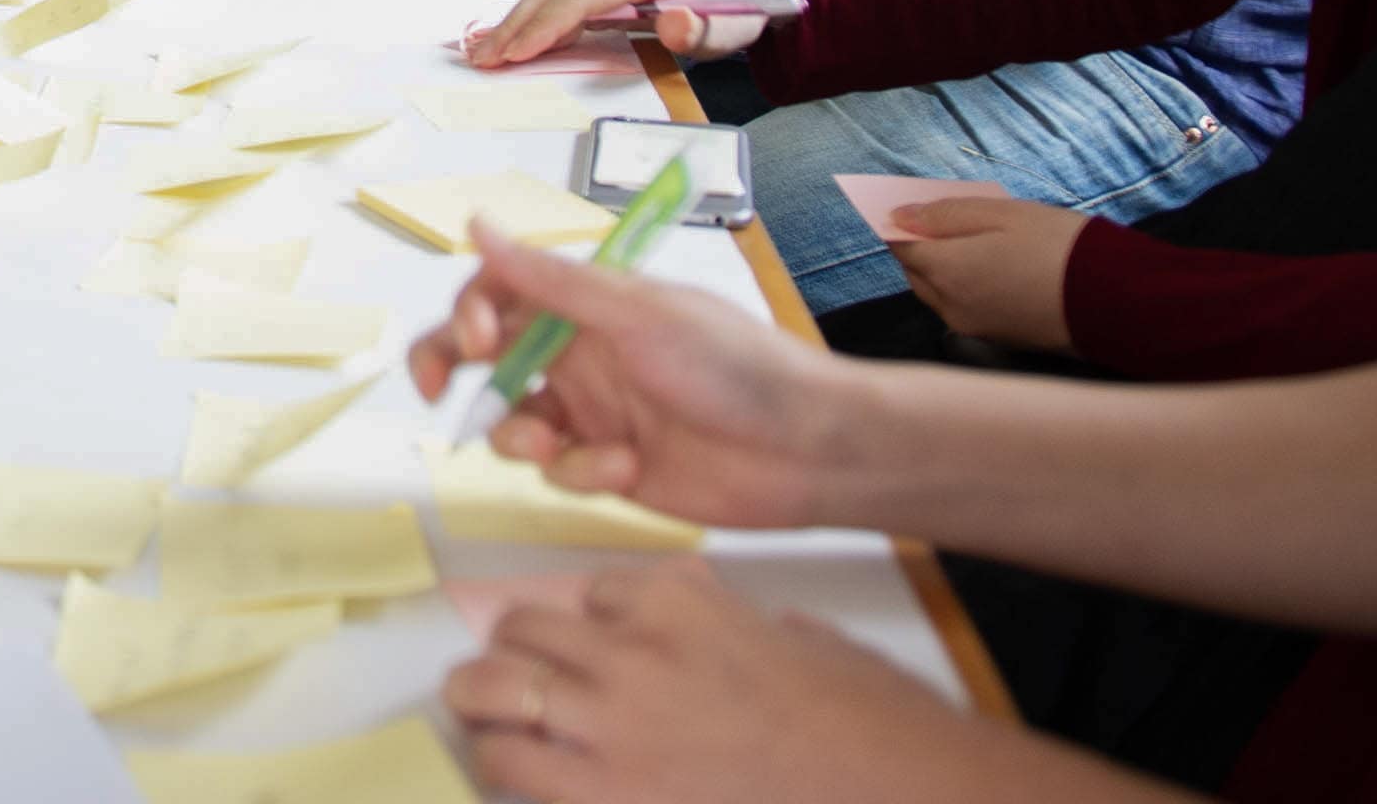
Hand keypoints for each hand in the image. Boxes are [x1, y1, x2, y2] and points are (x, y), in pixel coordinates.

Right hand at [408, 227, 847, 527]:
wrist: (804, 450)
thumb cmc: (734, 365)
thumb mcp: (636, 314)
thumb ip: (549, 280)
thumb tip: (477, 224)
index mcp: (587, 304)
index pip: (498, 294)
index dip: (467, 313)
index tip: (470, 340)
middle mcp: (580, 353)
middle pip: (485, 356)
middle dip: (449, 369)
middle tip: (432, 391)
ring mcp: (592, 412)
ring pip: (511, 419)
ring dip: (519, 433)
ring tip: (556, 443)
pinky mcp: (606, 468)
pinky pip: (557, 470)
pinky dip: (578, 470)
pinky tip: (622, 467)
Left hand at [445, 561, 1036, 803]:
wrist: (897, 789)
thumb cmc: (868, 728)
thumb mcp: (801, 644)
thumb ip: (742, 632)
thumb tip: (739, 637)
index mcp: (681, 600)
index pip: (595, 592)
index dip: (592, 626)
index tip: (590, 646)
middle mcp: (632, 648)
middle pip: (524, 629)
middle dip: (515, 654)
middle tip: (506, 677)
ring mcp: (611, 721)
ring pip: (494, 688)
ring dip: (484, 702)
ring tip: (479, 717)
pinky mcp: (605, 793)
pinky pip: (509, 767)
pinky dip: (499, 769)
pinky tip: (508, 776)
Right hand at [471, 0, 795, 65]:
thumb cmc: (734, 9)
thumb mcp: (729, 27)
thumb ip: (701, 30)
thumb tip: (673, 25)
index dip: (548, 25)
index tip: (517, 54)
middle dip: (516, 25)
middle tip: (482, 58)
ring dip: (515, 20)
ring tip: (483, 50)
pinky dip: (529, 14)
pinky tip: (510, 35)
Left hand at [892, 196, 1089, 353]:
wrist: (1116, 302)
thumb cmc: (1059, 247)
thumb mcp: (1002, 213)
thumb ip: (945, 215)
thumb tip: (900, 217)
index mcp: (947, 272)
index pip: (900, 246)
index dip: (901, 223)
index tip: (912, 206)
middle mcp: (951, 307)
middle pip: (917, 272)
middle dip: (923, 246)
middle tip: (950, 220)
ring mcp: (974, 328)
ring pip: (938, 293)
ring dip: (944, 268)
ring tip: (977, 242)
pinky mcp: (997, 340)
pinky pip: (964, 308)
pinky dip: (966, 287)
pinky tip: (995, 269)